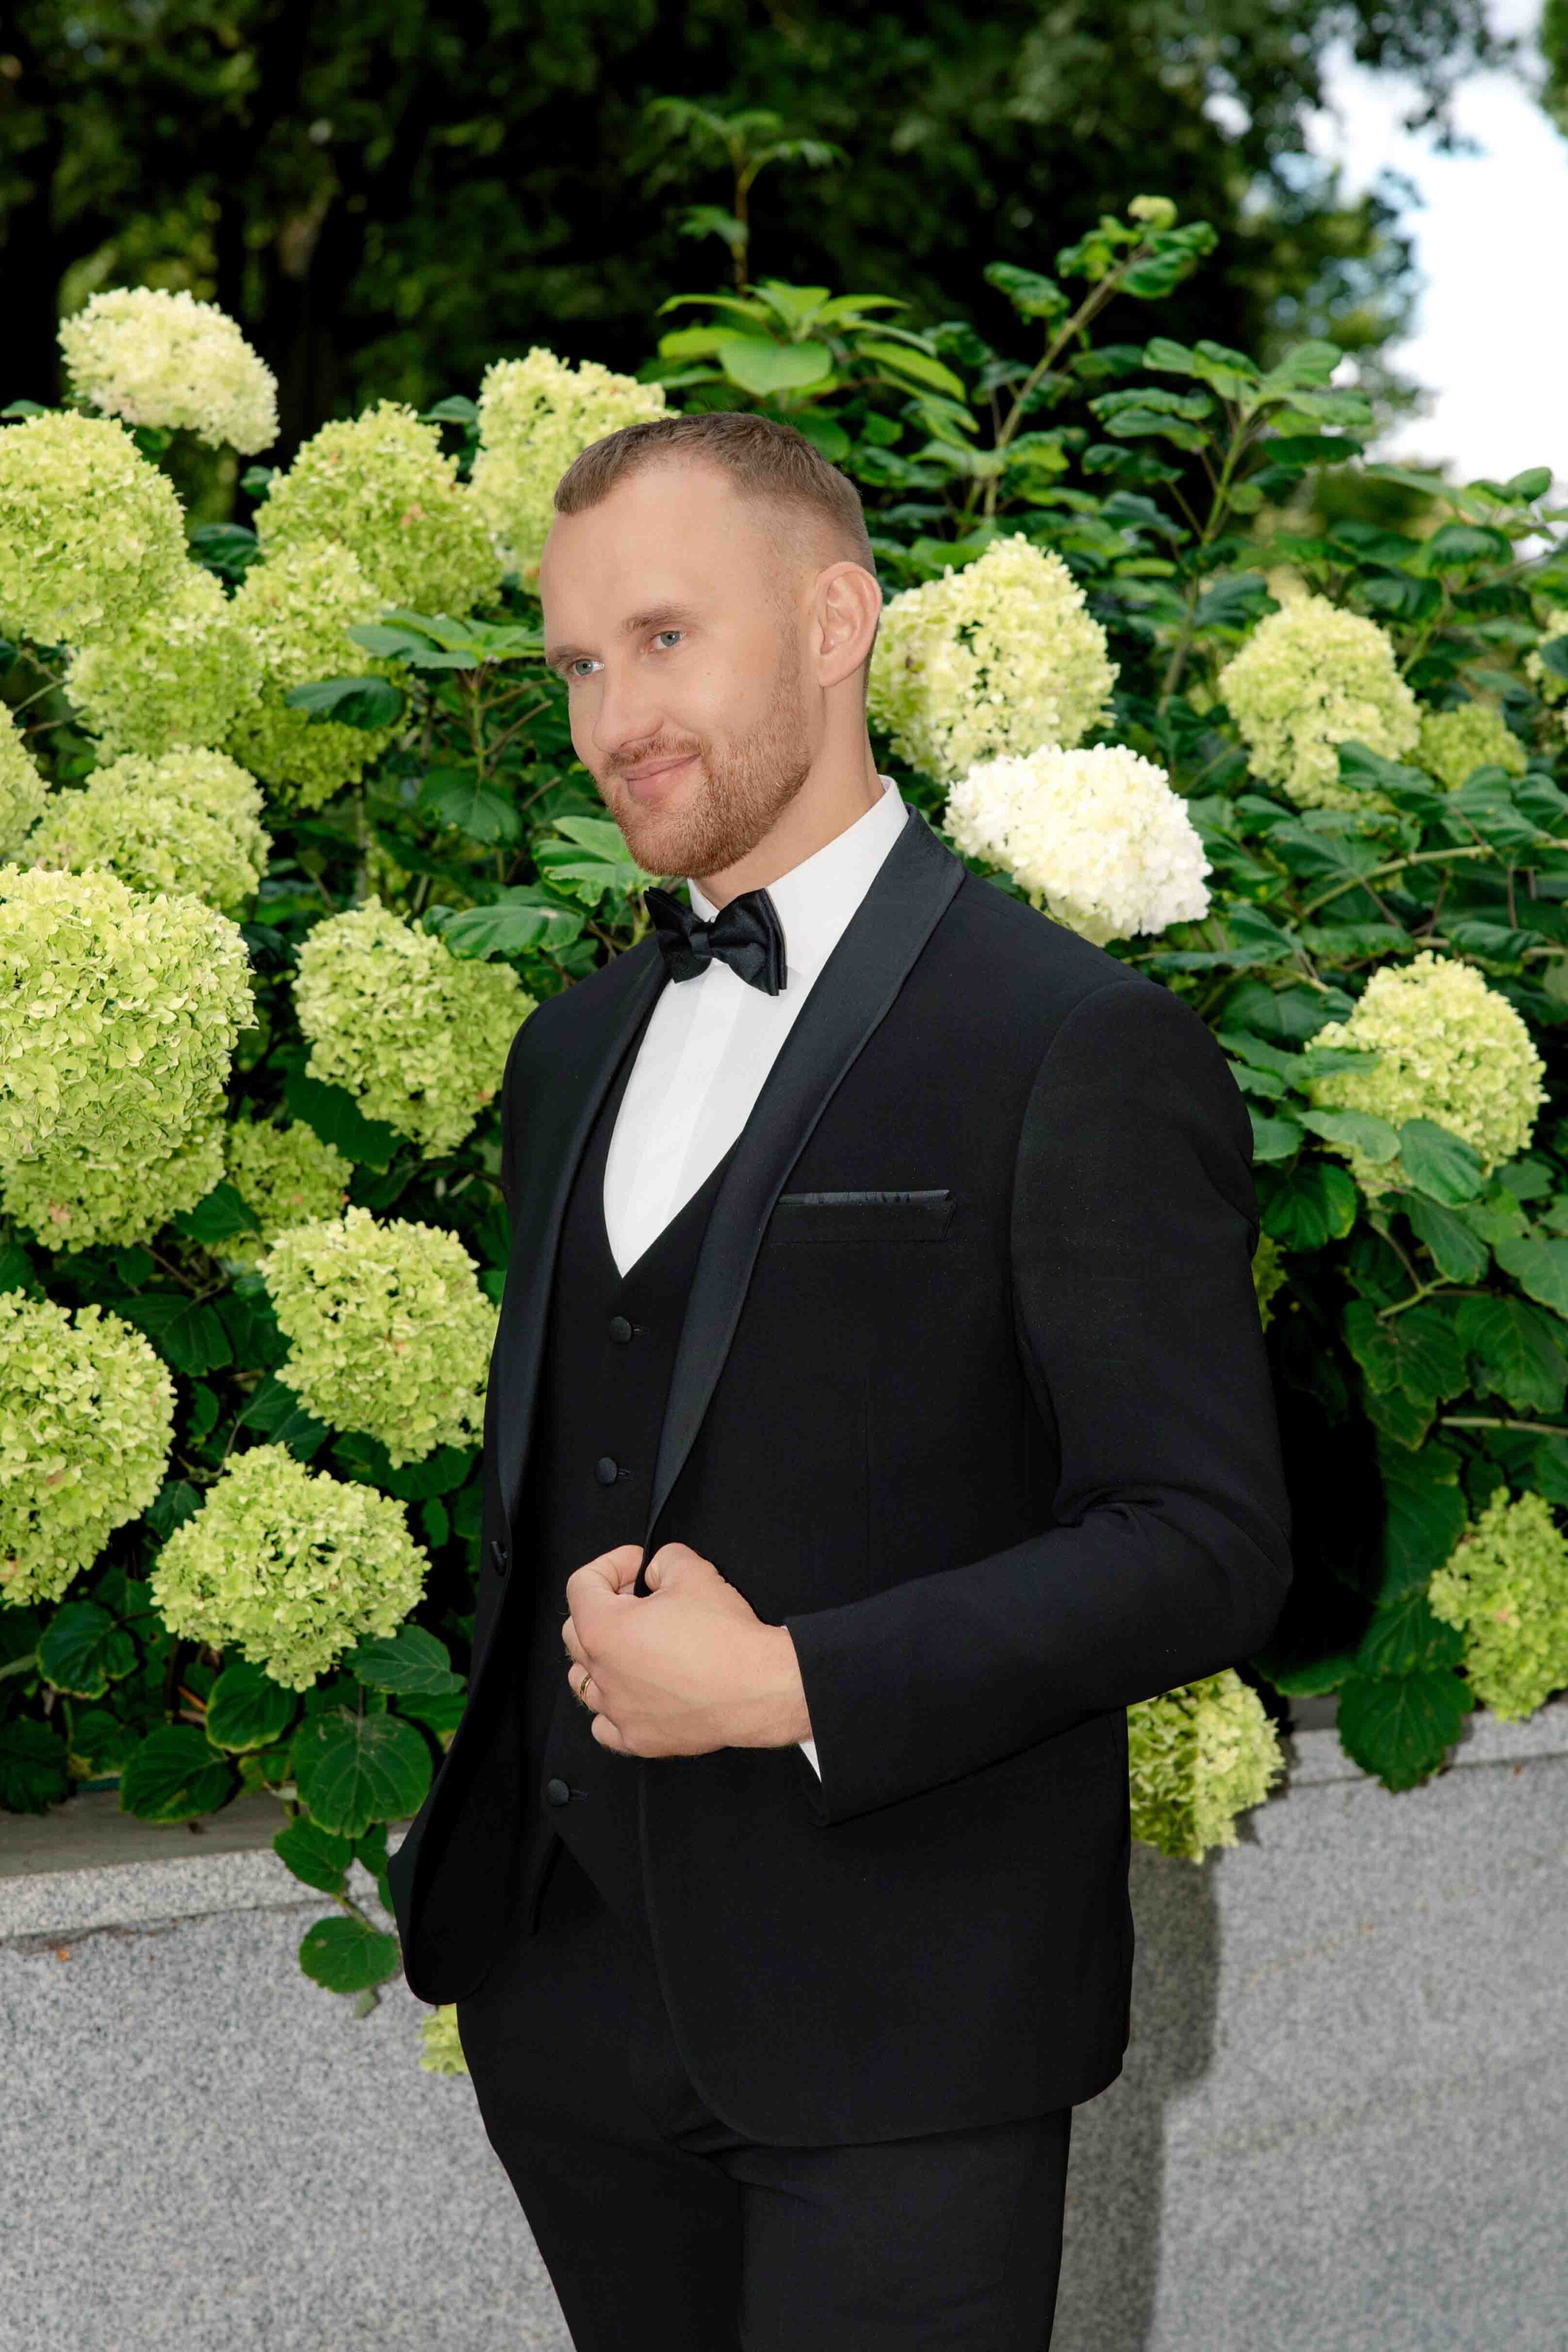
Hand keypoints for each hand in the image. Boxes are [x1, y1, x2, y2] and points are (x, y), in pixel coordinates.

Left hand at [561, 1540, 811, 1758]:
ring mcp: (617, 1711)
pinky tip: (638, 1692)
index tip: (638, 1566)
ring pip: (584, 1681)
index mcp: (603, 1629)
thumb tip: (657, 1570)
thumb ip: (663, 1560)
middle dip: (603, 1608)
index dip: (611, 1565)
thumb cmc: (725, 1636)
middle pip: (575, 1632)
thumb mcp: (694, 1570)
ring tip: (635, 1646)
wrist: (759, 1687)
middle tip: (639, 1600)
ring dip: (602, 1657)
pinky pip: (605, 1724)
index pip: (581, 1585)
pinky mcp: (638, 1739)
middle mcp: (602, 1673)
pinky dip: (614, 1706)